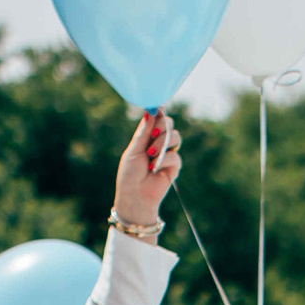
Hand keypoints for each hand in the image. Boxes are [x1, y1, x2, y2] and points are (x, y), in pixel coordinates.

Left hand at [112, 112, 180, 229]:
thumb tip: (150, 111)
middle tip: (154, 133)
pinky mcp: (174, 167)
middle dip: (162, 126)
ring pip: (175, 137)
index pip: (156, 118)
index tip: (157, 108)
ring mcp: (167, 154)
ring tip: (150, 155)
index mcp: (146, 137)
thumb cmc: (130, 174)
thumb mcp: (134, 149)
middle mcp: (158, 143)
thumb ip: (144, 132)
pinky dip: (164, 160)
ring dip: (162, 144)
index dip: (158, 112)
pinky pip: (175, 156)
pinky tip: (154, 168)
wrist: (135, 196)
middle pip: (169, 124)